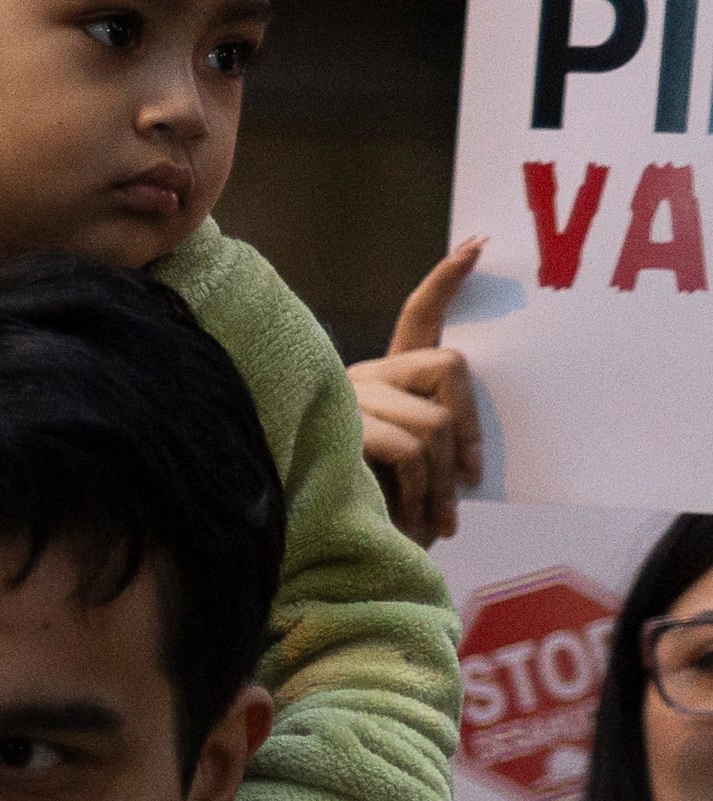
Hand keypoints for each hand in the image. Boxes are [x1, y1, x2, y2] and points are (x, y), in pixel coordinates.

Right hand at [352, 242, 485, 544]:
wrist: (323, 555)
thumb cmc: (373, 515)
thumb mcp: (412, 470)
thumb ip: (434, 442)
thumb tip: (470, 459)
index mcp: (381, 380)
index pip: (418, 317)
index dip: (446, 280)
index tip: (477, 245)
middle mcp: (359, 378)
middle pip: (449, 367)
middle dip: (469, 427)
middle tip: (469, 477)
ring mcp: (346, 401)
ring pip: (432, 421)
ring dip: (444, 480)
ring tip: (440, 519)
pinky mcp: (337, 429)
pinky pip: (410, 445)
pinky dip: (423, 490)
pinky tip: (415, 517)